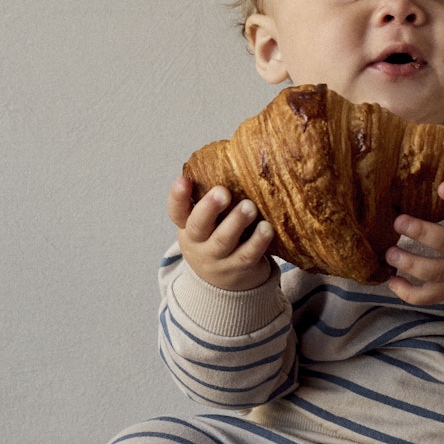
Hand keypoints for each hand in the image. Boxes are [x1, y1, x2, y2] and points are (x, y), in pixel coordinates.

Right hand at [168, 176, 274, 290]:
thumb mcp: (208, 224)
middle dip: (210, 207)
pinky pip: (247, 255)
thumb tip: (237, 157)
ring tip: (249, 207)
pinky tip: (267, 228)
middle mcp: (198, 243)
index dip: (178, 196)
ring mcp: (217, 259)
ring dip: (236, 222)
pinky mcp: (238, 269)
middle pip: (199, 226)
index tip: (183, 179)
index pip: (177, 211)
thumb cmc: (218, 240)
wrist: (223, 286)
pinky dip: (257, 242)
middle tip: (223, 191)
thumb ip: (215, 201)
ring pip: (223, 241)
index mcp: (187, 227)